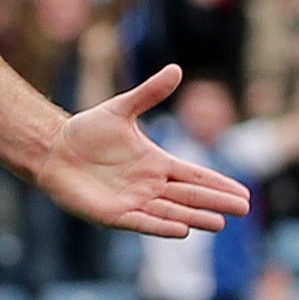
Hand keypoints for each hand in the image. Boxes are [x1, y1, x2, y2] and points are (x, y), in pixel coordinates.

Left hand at [31, 65, 251, 238]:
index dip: (217, 184)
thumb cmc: (87, 130)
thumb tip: (176, 69)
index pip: (194, 176)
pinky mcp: (114, 214)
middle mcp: (149, 185)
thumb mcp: (122, 109)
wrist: (55, 148)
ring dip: (195, 217)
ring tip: (218, 223)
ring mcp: (133, 201)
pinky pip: (143, 222)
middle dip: (215, 203)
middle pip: (190, 196)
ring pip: (172, 212)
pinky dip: (162, 226)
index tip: (243, 193)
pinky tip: (183, 230)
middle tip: (243, 210)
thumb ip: (149, 93)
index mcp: (156, 163)